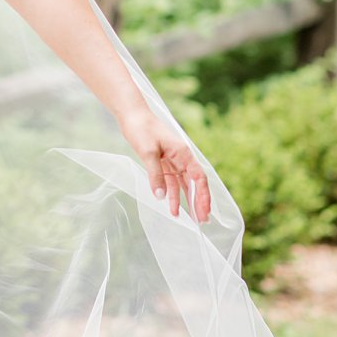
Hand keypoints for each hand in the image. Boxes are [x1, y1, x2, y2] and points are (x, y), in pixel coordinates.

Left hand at [120, 105, 211, 221]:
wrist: (132, 115)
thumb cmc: (142, 129)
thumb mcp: (148, 152)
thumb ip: (155, 174)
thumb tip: (160, 197)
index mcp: (183, 154)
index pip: (199, 178)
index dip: (203, 195)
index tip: (205, 211)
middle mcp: (181, 158)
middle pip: (194, 183)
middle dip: (199, 202)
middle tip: (202, 221)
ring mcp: (172, 161)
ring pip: (183, 185)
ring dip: (185, 201)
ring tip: (189, 219)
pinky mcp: (162, 163)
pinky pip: (170, 181)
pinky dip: (171, 194)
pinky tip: (172, 206)